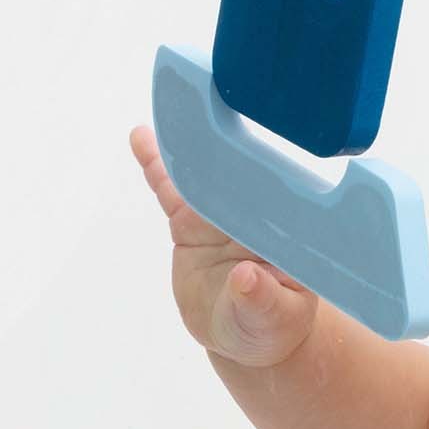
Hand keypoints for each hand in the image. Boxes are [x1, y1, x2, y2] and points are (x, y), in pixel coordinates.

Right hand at [128, 124, 320, 367]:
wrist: (243, 334)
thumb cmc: (271, 327)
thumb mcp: (271, 320)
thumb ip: (261, 301)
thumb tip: (247, 278)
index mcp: (286, 230)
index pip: (280, 191)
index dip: (269, 165)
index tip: (256, 139)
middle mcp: (256, 212)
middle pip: (241, 169)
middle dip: (228, 135)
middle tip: (212, 94)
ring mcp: (222, 212)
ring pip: (205, 172)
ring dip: (191, 141)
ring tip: (176, 100)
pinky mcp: (192, 221)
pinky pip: (172, 190)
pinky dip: (157, 164)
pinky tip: (142, 137)